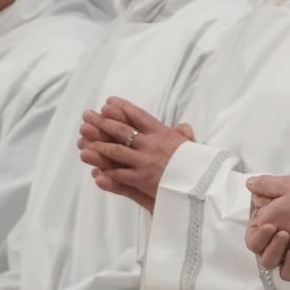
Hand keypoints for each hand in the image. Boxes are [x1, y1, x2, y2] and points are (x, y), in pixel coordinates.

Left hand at [78, 98, 194, 211]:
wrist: (206, 186)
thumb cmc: (202, 167)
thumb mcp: (195, 146)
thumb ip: (185, 136)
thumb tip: (183, 128)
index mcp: (164, 134)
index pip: (139, 116)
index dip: (122, 108)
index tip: (108, 103)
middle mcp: (152, 145)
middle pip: (121, 129)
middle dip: (101, 122)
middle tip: (87, 116)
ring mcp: (146, 163)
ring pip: (115, 151)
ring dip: (98, 146)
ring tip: (83, 141)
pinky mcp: (143, 180)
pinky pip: (120, 175)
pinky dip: (107, 172)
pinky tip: (95, 171)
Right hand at [246, 175, 289, 281]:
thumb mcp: (287, 187)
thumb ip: (265, 185)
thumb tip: (250, 183)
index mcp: (266, 222)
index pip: (252, 237)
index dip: (258, 235)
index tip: (269, 225)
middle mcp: (273, 239)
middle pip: (259, 252)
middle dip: (268, 244)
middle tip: (282, 233)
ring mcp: (284, 252)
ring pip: (269, 263)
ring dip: (275, 254)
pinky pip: (286, 273)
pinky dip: (288, 266)